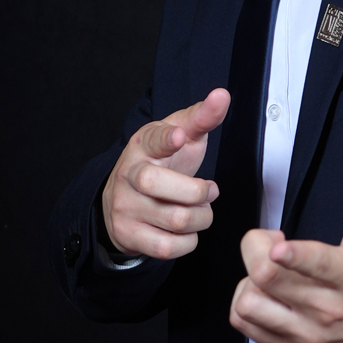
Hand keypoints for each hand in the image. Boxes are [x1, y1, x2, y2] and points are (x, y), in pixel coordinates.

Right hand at [100, 90, 229, 259]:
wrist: (121, 199)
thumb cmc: (160, 164)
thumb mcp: (179, 135)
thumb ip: (201, 117)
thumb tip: (221, 95)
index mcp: (142, 146)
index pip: (153, 140)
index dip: (167, 139)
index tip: (180, 136)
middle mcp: (128, 176)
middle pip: (163, 187)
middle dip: (199, 193)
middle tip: (208, 190)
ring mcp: (125, 207)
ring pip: (177, 221)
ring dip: (201, 218)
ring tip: (199, 210)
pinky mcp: (129, 235)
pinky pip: (169, 247)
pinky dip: (188, 241)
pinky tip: (186, 230)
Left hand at [230, 154, 342, 342]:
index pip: (319, 266)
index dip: (294, 255)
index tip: (278, 245)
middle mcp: (329, 310)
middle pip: (267, 277)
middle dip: (257, 246)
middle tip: (270, 240)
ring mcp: (308, 334)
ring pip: (249, 304)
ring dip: (249, 279)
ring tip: (269, 270)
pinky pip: (243, 323)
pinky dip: (244, 302)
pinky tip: (265, 291)